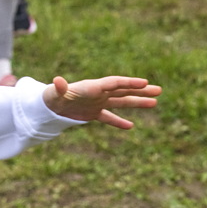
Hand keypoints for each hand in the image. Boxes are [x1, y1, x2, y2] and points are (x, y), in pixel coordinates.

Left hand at [42, 76, 160, 128]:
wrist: (47, 105)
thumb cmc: (51, 96)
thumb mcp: (55, 92)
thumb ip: (59, 88)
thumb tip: (58, 81)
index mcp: (93, 87)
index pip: (115, 83)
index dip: (129, 82)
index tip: (144, 82)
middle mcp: (99, 93)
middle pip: (124, 90)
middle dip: (141, 90)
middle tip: (159, 90)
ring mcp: (98, 103)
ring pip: (122, 102)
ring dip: (137, 103)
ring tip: (154, 103)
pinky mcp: (94, 113)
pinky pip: (109, 117)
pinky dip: (119, 122)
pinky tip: (131, 126)